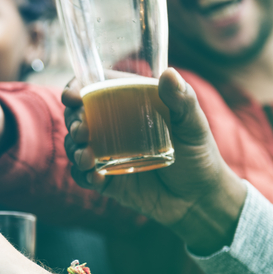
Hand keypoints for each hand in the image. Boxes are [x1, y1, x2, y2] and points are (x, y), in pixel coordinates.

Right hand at [63, 69, 246, 254]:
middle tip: (81, 132)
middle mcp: (113, 127)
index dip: (77, 88)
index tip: (72, 96)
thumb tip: (168, 74)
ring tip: (86, 158)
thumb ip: (183, 100)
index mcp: (130, 105)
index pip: (95, 89)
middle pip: (78, 116)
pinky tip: (95, 177)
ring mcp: (107, 154)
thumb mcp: (194, 125)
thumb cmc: (200, 155)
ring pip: (76, 146)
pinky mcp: (106, 179)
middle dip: (73, 122)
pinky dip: (83, 176)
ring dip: (74, 149)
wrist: (200, 199)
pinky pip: (84, 176)